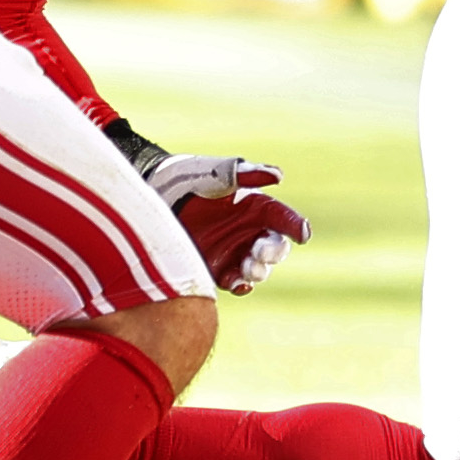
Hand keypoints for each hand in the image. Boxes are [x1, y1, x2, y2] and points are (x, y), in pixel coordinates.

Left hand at [142, 151, 310, 293]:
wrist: (156, 197)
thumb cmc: (192, 179)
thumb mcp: (219, 174)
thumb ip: (246, 174)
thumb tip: (278, 176)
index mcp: (258, 208)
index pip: (284, 219)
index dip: (295, 226)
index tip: (302, 234)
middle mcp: (251, 232)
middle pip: (276, 249)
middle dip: (273, 253)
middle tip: (260, 251)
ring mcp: (235, 252)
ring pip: (259, 269)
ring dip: (257, 271)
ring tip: (247, 267)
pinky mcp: (217, 269)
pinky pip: (236, 282)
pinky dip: (239, 285)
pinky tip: (237, 283)